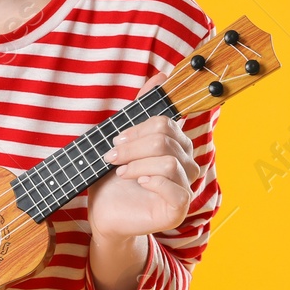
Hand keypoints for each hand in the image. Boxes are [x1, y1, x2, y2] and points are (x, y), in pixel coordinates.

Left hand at [87, 69, 200, 242]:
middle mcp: (186, 164)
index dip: (139, 128)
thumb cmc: (112, 180)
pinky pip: (176, 188)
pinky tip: (137, 183)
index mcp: (175, 145)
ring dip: (137, 164)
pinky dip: (152, 181)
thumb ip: (140, 110)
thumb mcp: (123, 142)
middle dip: (133, 147)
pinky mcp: (179, 208)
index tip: (117, 140)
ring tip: (120, 172)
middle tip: (112, 157)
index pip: (166, 124)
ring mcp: (185, 187)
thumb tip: (161, 75)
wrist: (103, 213)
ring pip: (169, 162)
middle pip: (166, 140)